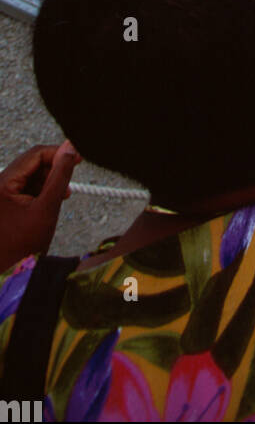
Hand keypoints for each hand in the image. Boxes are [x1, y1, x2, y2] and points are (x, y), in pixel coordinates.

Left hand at [0, 142, 79, 272]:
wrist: (9, 277)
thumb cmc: (25, 247)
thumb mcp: (48, 207)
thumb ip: (60, 175)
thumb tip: (70, 147)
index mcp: (2, 184)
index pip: (35, 155)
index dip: (59, 153)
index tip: (78, 157)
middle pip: (31, 164)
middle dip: (53, 170)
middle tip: (71, 182)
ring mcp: (0, 195)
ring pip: (29, 175)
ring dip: (48, 181)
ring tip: (62, 196)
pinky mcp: (4, 204)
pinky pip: (24, 188)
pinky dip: (40, 191)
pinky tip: (50, 202)